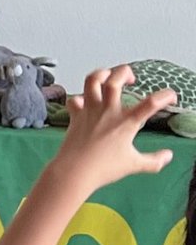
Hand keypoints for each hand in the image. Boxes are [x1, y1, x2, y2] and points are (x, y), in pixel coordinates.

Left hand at [52, 65, 174, 190]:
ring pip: (91, 81)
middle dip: (124, 72)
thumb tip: (168, 156)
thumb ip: (153, 161)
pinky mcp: (75, 116)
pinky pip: (73, 99)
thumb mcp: (134, 165)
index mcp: (126, 123)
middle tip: (131, 79)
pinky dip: (79, 97)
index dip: (165, 96)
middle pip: (114, 80)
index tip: (171, 97)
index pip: (151, 103)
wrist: (73, 172)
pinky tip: (85, 101)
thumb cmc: (103, 169)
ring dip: (101, 74)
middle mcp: (107, 112)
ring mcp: (89, 111)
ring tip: (108, 77)